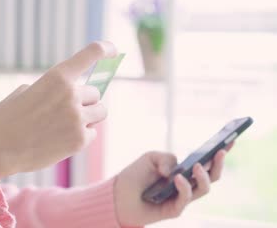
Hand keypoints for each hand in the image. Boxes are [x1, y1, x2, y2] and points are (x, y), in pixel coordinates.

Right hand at [0, 41, 118, 189]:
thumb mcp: (25, 92)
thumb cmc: (6, 119)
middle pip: (95, 93)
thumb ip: (51, 88)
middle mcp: (71, 94)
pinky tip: (61, 140)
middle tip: (66, 111)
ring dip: (88, 116)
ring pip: (100, 112)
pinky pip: (92, 133)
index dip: (105, 49)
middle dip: (84, 100)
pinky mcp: (80, 140)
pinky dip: (81, 136)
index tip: (113, 50)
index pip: (89, 54)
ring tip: (65, 125)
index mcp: (57, 77)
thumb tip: (72, 94)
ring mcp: (77, 117)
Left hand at [113, 144, 232, 226]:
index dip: (220, 152)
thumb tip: (177, 171)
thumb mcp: (149, 158)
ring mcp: (182, 198)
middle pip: (212, 176)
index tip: (231, 138)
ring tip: (196, 166)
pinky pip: (185, 199)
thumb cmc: (134, 176)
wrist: (117, 196)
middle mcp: (186, 184)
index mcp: (183, 170)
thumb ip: (166, 158)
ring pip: (204, 189)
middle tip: (220, 150)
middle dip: (219, 163)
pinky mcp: (174, 209)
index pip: (206, 161)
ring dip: (203, 176)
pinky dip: (184, 187)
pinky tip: (177, 178)